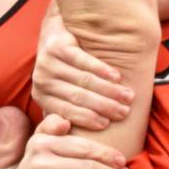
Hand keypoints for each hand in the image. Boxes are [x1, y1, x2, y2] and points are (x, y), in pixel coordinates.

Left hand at [31, 3, 134, 129]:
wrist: (56, 32)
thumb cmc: (64, 70)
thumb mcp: (60, 92)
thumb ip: (67, 111)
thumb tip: (79, 136)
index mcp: (41, 96)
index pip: (66, 111)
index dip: (87, 119)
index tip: (106, 125)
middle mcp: (41, 80)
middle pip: (78, 97)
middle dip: (104, 106)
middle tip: (124, 112)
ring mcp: (47, 62)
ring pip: (84, 80)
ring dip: (109, 90)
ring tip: (127, 96)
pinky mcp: (57, 46)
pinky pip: (84, 61)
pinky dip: (102, 70)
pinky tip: (117, 77)